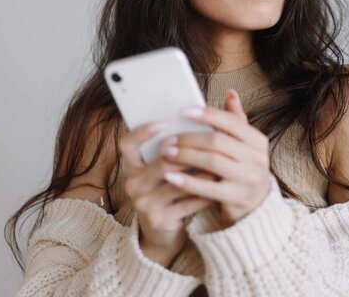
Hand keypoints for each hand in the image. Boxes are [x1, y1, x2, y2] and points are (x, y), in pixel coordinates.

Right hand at [118, 121, 218, 259]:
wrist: (162, 233)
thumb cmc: (167, 191)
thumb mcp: (163, 170)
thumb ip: (173, 147)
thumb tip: (194, 115)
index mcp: (131, 167)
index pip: (127, 145)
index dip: (142, 132)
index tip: (164, 122)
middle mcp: (132, 185)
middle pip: (161, 163)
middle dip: (188, 153)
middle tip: (210, 141)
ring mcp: (144, 204)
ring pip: (177, 182)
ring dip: (201, 171)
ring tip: (220, 161)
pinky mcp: (159, 220)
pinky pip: (186, 202)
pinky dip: (204, 192)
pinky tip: (218, 184)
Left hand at [158, 89, 270, 227]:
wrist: (257, 204)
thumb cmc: (243, 167)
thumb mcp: (245, 144)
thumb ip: (237, 120)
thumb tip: (230, 93)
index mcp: (258, 141)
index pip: (231, 122)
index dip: (207, 115)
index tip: (184, 111)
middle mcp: (257, 159)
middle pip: (218, 141)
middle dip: (189, 138)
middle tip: (168, 138)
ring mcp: (248, 179)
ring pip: (212, 162)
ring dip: (186, 156)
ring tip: (166, 153)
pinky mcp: (237, 198)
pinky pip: (208, 188)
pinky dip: (188, 181)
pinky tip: (171, 176)